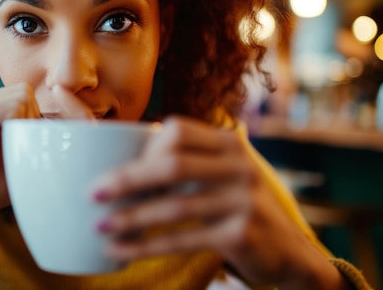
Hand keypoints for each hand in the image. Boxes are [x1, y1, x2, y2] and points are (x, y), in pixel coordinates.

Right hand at [0, 83, 41, 229]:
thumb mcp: (24, 155)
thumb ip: (40, 136)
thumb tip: (82, 126)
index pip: (26, 92)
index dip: (37, 116)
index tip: (35, 145)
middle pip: (26, 91)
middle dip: (33, 119)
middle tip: (22, 150)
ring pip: (22, 96)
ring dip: (28, 124)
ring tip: (15, 151)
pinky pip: (13, 108)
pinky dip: (20, 127)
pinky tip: (10, 149)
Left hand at [92, 116, 346, 288]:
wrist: (290, 250)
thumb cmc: (239, 207)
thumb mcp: (224, 174)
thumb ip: (190, 162)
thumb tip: (124, 165)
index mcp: (229, 143)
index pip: (178, 132)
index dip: (141, 148)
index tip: (112, 167)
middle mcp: (239, 166)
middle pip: (172, 165)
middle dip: (126, 179)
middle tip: (92, 194)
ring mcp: (243, 199)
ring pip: (175, 206)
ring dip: (131, 218)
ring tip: (99, 226)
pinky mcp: (241, 233)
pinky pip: (182, 240)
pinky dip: (146, 247)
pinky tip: (119, 250)